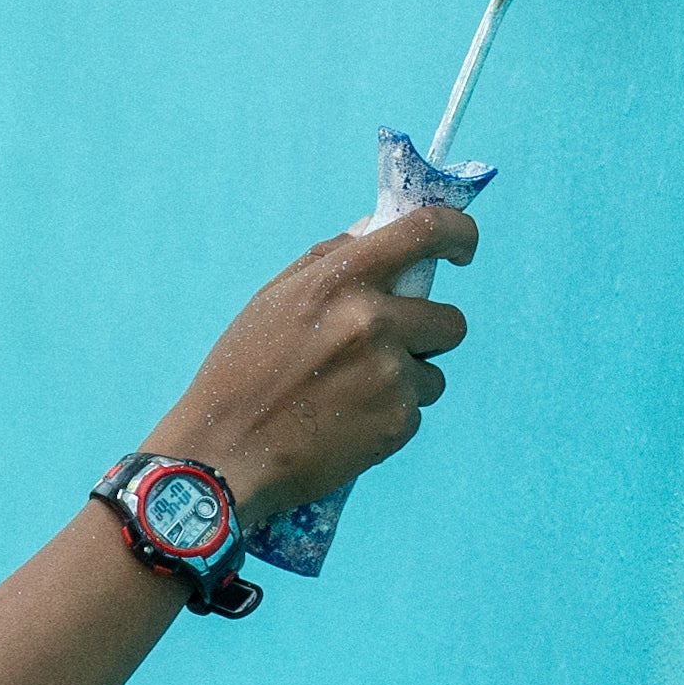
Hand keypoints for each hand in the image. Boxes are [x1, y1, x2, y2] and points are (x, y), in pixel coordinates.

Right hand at [144, 206, 478, 526]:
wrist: (223, 457)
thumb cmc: (238, 376)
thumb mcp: (272, 301)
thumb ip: (329, 260)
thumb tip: (375, 228)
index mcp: (340, 280)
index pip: (426, 231)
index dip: (458, 234)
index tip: (460, 250)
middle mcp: (373, 321)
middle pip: (449, 320)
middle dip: (428, 336)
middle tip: (387, 355)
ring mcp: (390, 375)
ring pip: (434, 373)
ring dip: (407, 383)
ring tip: (351, 398)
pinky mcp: (397, 423)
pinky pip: (416, 412)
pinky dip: (388, 419)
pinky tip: (344, 427)